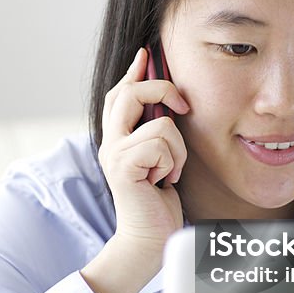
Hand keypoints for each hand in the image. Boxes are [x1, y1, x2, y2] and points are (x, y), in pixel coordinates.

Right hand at [81, 48, 190, 292]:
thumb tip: (169, 96)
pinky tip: (165, 182)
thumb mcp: (161, 157)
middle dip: (163, 89)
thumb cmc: (158, 200)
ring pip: (160, 123)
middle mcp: (110, 141)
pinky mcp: (123, 166)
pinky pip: (162, 143)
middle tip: (183, 107)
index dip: (134, 70)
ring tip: (170, 172)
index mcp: (117, 136)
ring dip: (178, 150)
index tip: (148, 53)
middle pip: (131, 92)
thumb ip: (158, 128)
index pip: (121, 91)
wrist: (149, 239)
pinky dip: (174, 163)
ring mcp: (114, 153)